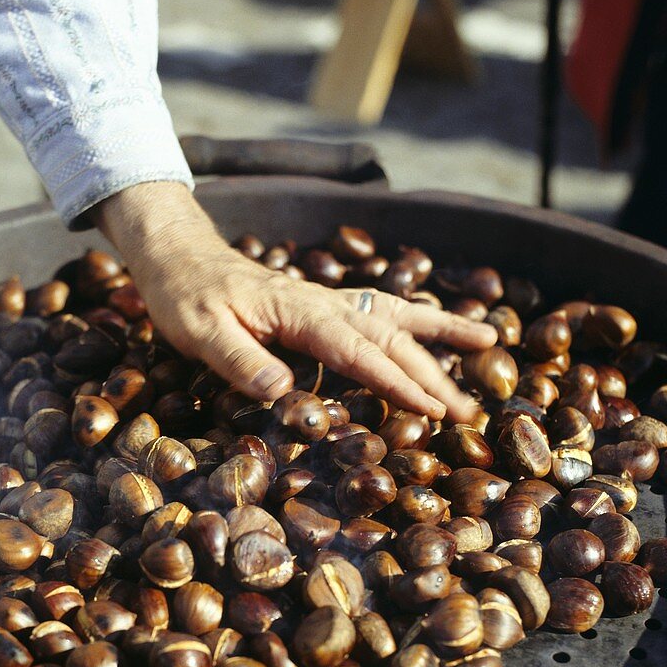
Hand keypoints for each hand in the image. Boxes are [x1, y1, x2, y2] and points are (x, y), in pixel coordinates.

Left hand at [94, 182, 496, 422]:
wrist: (178, 256)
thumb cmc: (185, 297)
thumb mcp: (200, 333)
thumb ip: (241, 361)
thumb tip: (282, 392)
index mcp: (300, 314)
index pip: (359, 352)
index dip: (397, 382)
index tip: (431, 408)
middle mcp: (323, 304)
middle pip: (390, 338)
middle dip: (432, 374)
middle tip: (467, 410)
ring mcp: (326, 301)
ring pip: (395, 316)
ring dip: (440, 333)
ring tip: (489, 341)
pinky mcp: (321, 304)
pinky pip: (378, 309)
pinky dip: (414, 317)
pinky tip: (433, 328)